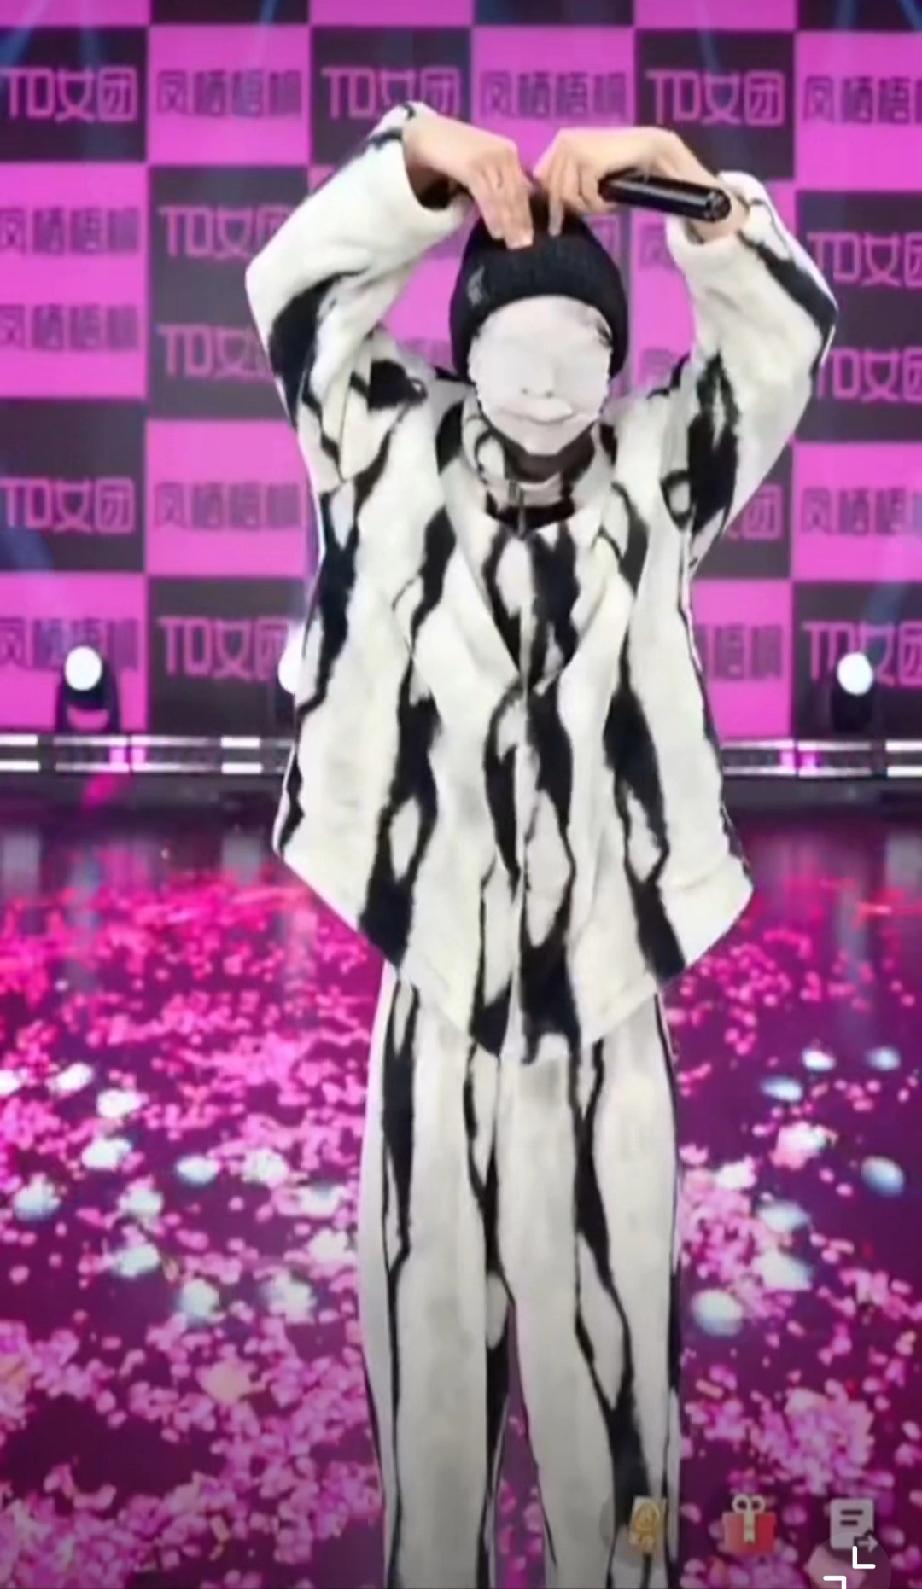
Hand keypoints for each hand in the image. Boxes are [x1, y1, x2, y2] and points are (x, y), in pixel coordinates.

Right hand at [403, 112, 533, 247]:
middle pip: (517, 194)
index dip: (527, 215)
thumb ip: (495, 182)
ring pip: (504, 197)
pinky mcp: (473, 165)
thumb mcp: (479, 167)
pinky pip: (487, 196)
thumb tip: (510, 209)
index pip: (523, 188)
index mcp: (509, 153)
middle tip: (526, 248)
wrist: (424, 133)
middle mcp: (504, 153)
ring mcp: (490, 157)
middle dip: (522, 223)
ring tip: (514, 246)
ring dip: (510, 224)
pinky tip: (497, 234)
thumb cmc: (451, 153)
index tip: (531, 238)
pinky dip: (493, 216)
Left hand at [534, 126, 676, 233]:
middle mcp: (564, 142)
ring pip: (568, 196)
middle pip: (552, 189)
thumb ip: (570, 179)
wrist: (649, 148)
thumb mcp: (589, 168)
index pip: (542, 176)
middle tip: (570, 225)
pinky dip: (600, 206)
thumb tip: (553, 208)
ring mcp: (575, 150)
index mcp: (562, 141)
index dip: (548, 200)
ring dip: (586, 208)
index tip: (553, 223)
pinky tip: (613, 204)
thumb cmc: (621, 163)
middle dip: (564, 211)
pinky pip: (586, 196)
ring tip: (603, 208)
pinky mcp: (589, 162)